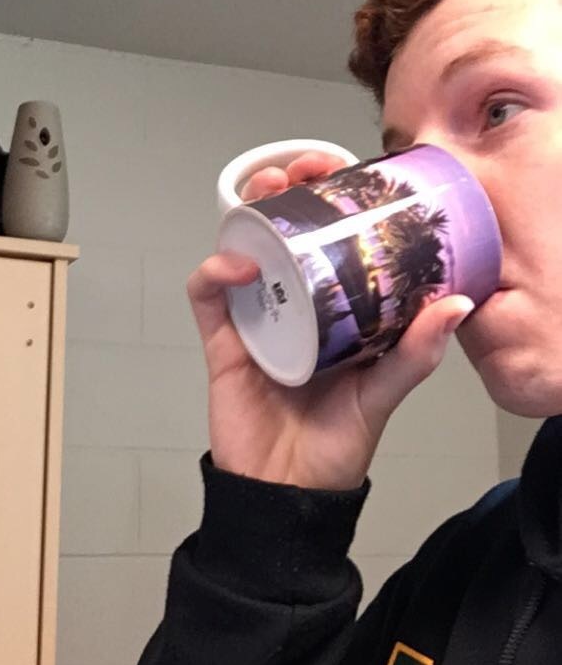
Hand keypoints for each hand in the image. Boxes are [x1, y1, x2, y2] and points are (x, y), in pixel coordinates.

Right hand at [188, 152, 474, 489]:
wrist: (285, 495)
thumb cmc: (336, 445)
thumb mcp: (384, 393)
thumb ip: (415, 353)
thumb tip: (456, 304)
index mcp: (335, 309)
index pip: (333, 238)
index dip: (333, 198)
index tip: (344, 170)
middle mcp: (294, 304)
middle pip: (283, 230)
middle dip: (287, 189)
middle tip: (299, 169)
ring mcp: (255, 318)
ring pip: (242, 248)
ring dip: (249, 212)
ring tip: (266, 190)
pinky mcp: (222, 339)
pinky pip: (208, 294)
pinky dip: (216, 272)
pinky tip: (238, 265)